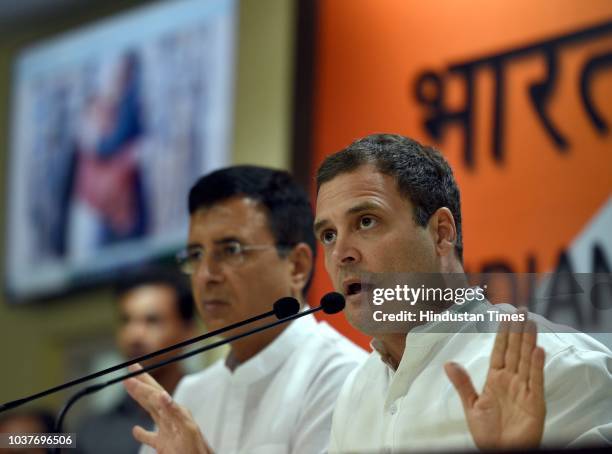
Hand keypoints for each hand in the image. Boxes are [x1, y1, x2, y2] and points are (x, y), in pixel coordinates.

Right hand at [123, 364, 212, 453]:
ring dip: (140, 399)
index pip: (155, 392)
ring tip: (131, 388)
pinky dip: (142, 434)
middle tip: (131, 367)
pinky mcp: (165, 446)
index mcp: (175, 412)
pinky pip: (151, 437)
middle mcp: (171, 418)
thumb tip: (162, 394)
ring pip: (151, 411)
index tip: (131, 369)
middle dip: (141, 382)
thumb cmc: (195, 450)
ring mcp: (167, 431)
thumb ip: (173, 411)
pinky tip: (135, 430)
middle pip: (152, 396)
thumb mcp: (185, 428)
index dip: (142, 382)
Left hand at [444, 311, 545, 449]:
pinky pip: (536, 380)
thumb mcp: (471, 405)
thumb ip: (463, 384)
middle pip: (515, 351)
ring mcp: (524, 389)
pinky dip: (537, 366)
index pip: (500, 351)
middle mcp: (511, 381)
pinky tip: (538, 350)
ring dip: (529, 341)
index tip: (506, 316)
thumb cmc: (488, 433)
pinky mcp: (534, 402)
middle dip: (518, 331)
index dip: (503, 333)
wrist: (500, 452)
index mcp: (495, 379)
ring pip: (527, 360)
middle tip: (522, 311)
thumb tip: (448, 363)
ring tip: (531, 323)